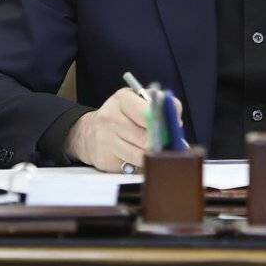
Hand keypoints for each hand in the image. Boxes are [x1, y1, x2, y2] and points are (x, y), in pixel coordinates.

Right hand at [63, 88, 182, 171]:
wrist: (90, 133)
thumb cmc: (123, 115)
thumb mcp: (139, 101)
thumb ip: (161, 105)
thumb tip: (176, 122)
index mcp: (122, 98)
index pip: (147, 112)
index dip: (164, 122)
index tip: (174, 126)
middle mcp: (110, 117)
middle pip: (146, 137)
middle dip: (160, 142)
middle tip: (166, 142)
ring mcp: (105, 139)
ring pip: (140, 154)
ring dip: (151, 155)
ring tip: (153, 149)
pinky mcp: (104, 158)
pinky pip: (131, 166)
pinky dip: (139, 164)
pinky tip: (137, 157)